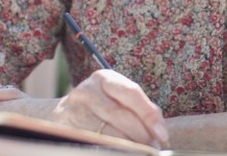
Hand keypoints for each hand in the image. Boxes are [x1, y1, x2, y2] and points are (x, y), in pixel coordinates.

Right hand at [52, 69, 168, 147]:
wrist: (64, 113)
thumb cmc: (101, 105)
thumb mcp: (117, 97)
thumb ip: (139, 107)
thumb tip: (159, 129)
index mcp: (104, 78)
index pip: (131, 93)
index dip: (149, 115)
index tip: (162, 134)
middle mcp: (88, 91)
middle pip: (120, 114)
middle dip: (141, 134)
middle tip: (153, 147)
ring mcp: (75, 110)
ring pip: (107, 132)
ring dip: (129, 145)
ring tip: (141, 151)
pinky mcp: (67, 129)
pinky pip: (95, 143)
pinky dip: (112, 149)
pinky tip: (121, 152)